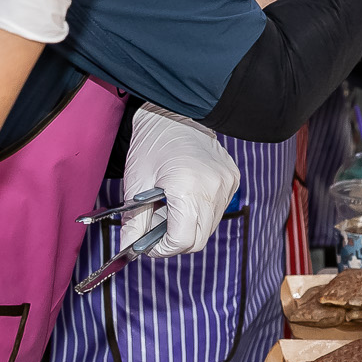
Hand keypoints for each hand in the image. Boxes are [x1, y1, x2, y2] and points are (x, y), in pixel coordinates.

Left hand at [121, 105, 240, 254]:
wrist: (174, 112)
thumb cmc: (152, 143)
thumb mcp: (136, 184)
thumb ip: (134, 222)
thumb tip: (129, 248)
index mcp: (188, 188)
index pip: (182, 240)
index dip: (162, 248)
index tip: (148, 244)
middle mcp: (214, 188)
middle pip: (198, 239)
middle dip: (174, 240)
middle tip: (155, 226)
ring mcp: (227, 184)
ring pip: (208, 227)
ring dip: (188, 226)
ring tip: (169, 207)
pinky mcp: (232, 179)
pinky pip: (217, 210)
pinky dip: (200, 211)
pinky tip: (185, 196)